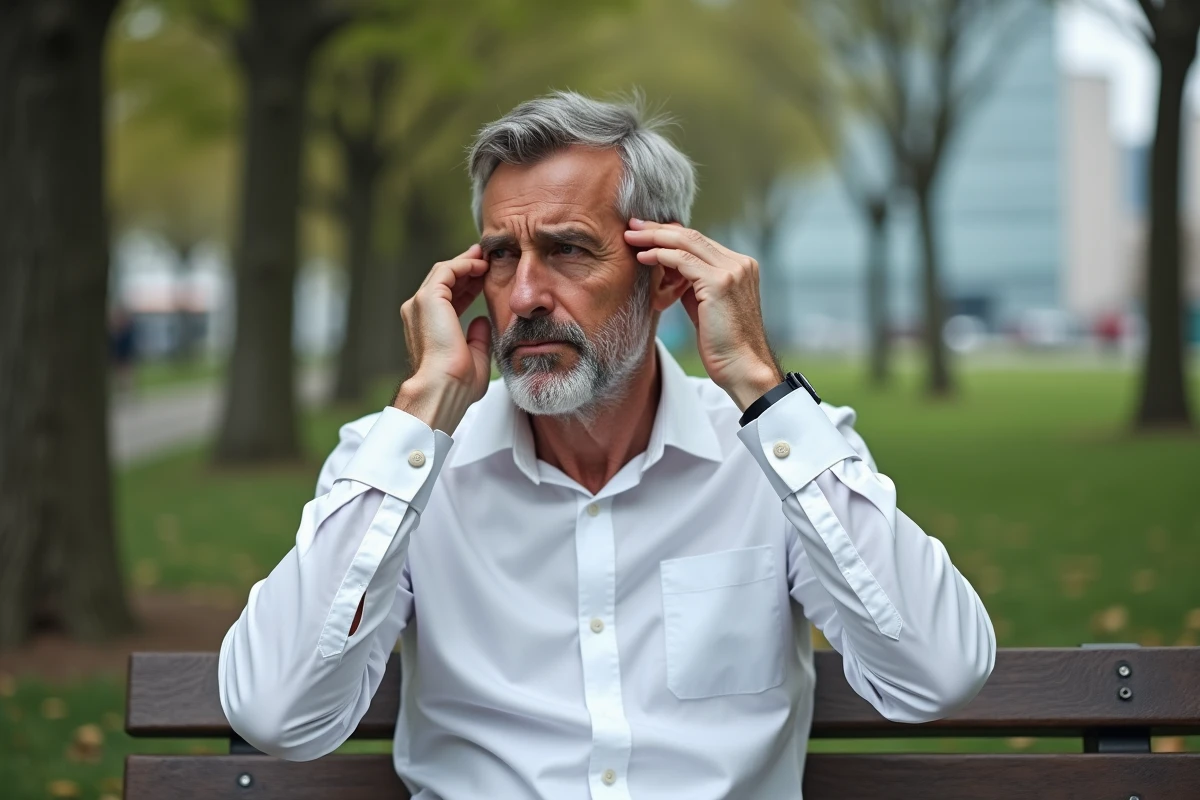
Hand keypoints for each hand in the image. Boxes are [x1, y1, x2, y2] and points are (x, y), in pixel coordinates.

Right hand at [394, 244, 490, 432]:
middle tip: (486, 260)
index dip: (467, 286)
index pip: (447, 298)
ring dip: (466, 263)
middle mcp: (418, 313)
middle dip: (466, 269)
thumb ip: (477, 338)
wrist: (444, 387)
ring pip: (444, 272)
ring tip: (485, 257)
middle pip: (444, 281)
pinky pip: (447, 271)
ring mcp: (420, 304)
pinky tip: (481, 265)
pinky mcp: (428, 298)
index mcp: (427, 327)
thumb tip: (482, 321)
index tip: (485, 279)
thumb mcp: (474, 357)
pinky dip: (464, 264)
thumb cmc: (458, 383)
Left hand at [624, 219, 781, 410]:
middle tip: (632, 226)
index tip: (646, 232)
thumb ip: (694, 285)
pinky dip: (660, 256)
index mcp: (740, 266)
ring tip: (630, 237)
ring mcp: (732, 271)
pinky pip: (683, 260)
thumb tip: (670, 270)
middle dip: (659, 229)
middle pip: (692, 236)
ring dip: (654, 238)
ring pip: (686, 242)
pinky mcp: (720, 282)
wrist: (743, 368)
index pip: (700, 241)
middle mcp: (740, 264)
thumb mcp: (707, 307)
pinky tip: (643, 257)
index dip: (671, 235)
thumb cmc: (723, 345)